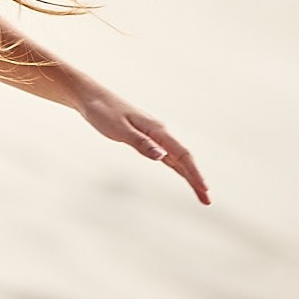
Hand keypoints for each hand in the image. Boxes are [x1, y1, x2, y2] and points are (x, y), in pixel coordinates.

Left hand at [79, 91, 210, 204]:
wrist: (91, 97)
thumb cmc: (102, 111)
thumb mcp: (118, 129)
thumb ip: (140, 143)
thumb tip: (162, 156)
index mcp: (156, 129)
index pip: (181, 154)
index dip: (194, 173)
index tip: (204, 189)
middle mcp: (159, 132)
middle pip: (184, 158)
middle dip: (196, 179)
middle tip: (207, 201)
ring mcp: (154, 135)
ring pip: (177, 158)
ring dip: (189, 175)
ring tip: (201, 193)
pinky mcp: (146, 138)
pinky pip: (167, 155)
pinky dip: (177, 167)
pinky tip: (183, 175)